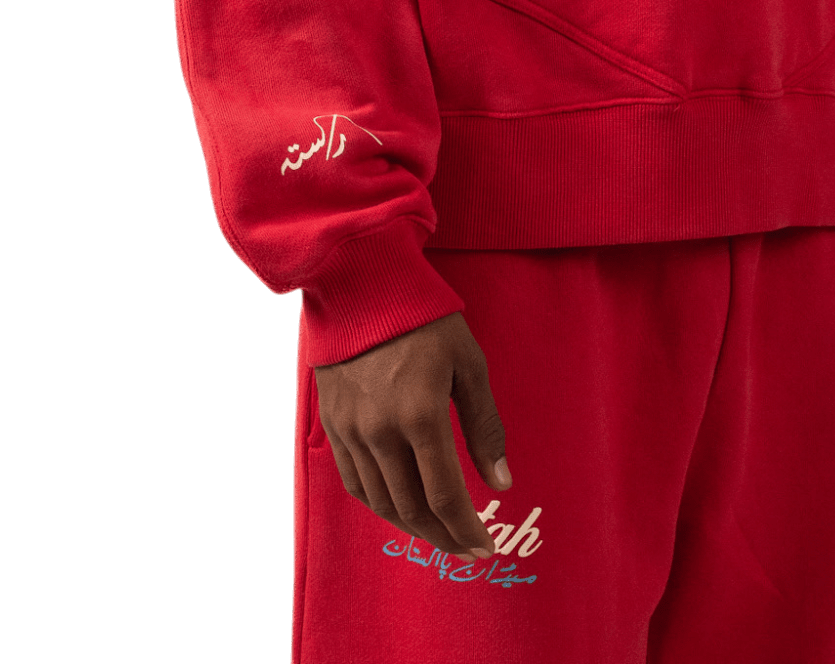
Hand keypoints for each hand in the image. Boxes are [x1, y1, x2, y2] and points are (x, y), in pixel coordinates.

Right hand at [314, 311, 511, 558]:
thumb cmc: (426, 320)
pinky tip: (400, 509)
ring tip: (439, 534)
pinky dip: (379, 506)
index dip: (466, 530)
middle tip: (466, 549)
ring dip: (412, 528)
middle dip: (443, 537)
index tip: (486, 548)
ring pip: (381, 503)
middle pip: (412, 509)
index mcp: (421, 416)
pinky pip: (354, 483)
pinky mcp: (333, 426)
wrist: (363, 285)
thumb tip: (501, 482)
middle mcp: (381, 432)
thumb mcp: (469, 363)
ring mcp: (352, 431)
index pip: (445, 496)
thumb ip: (484, 425)